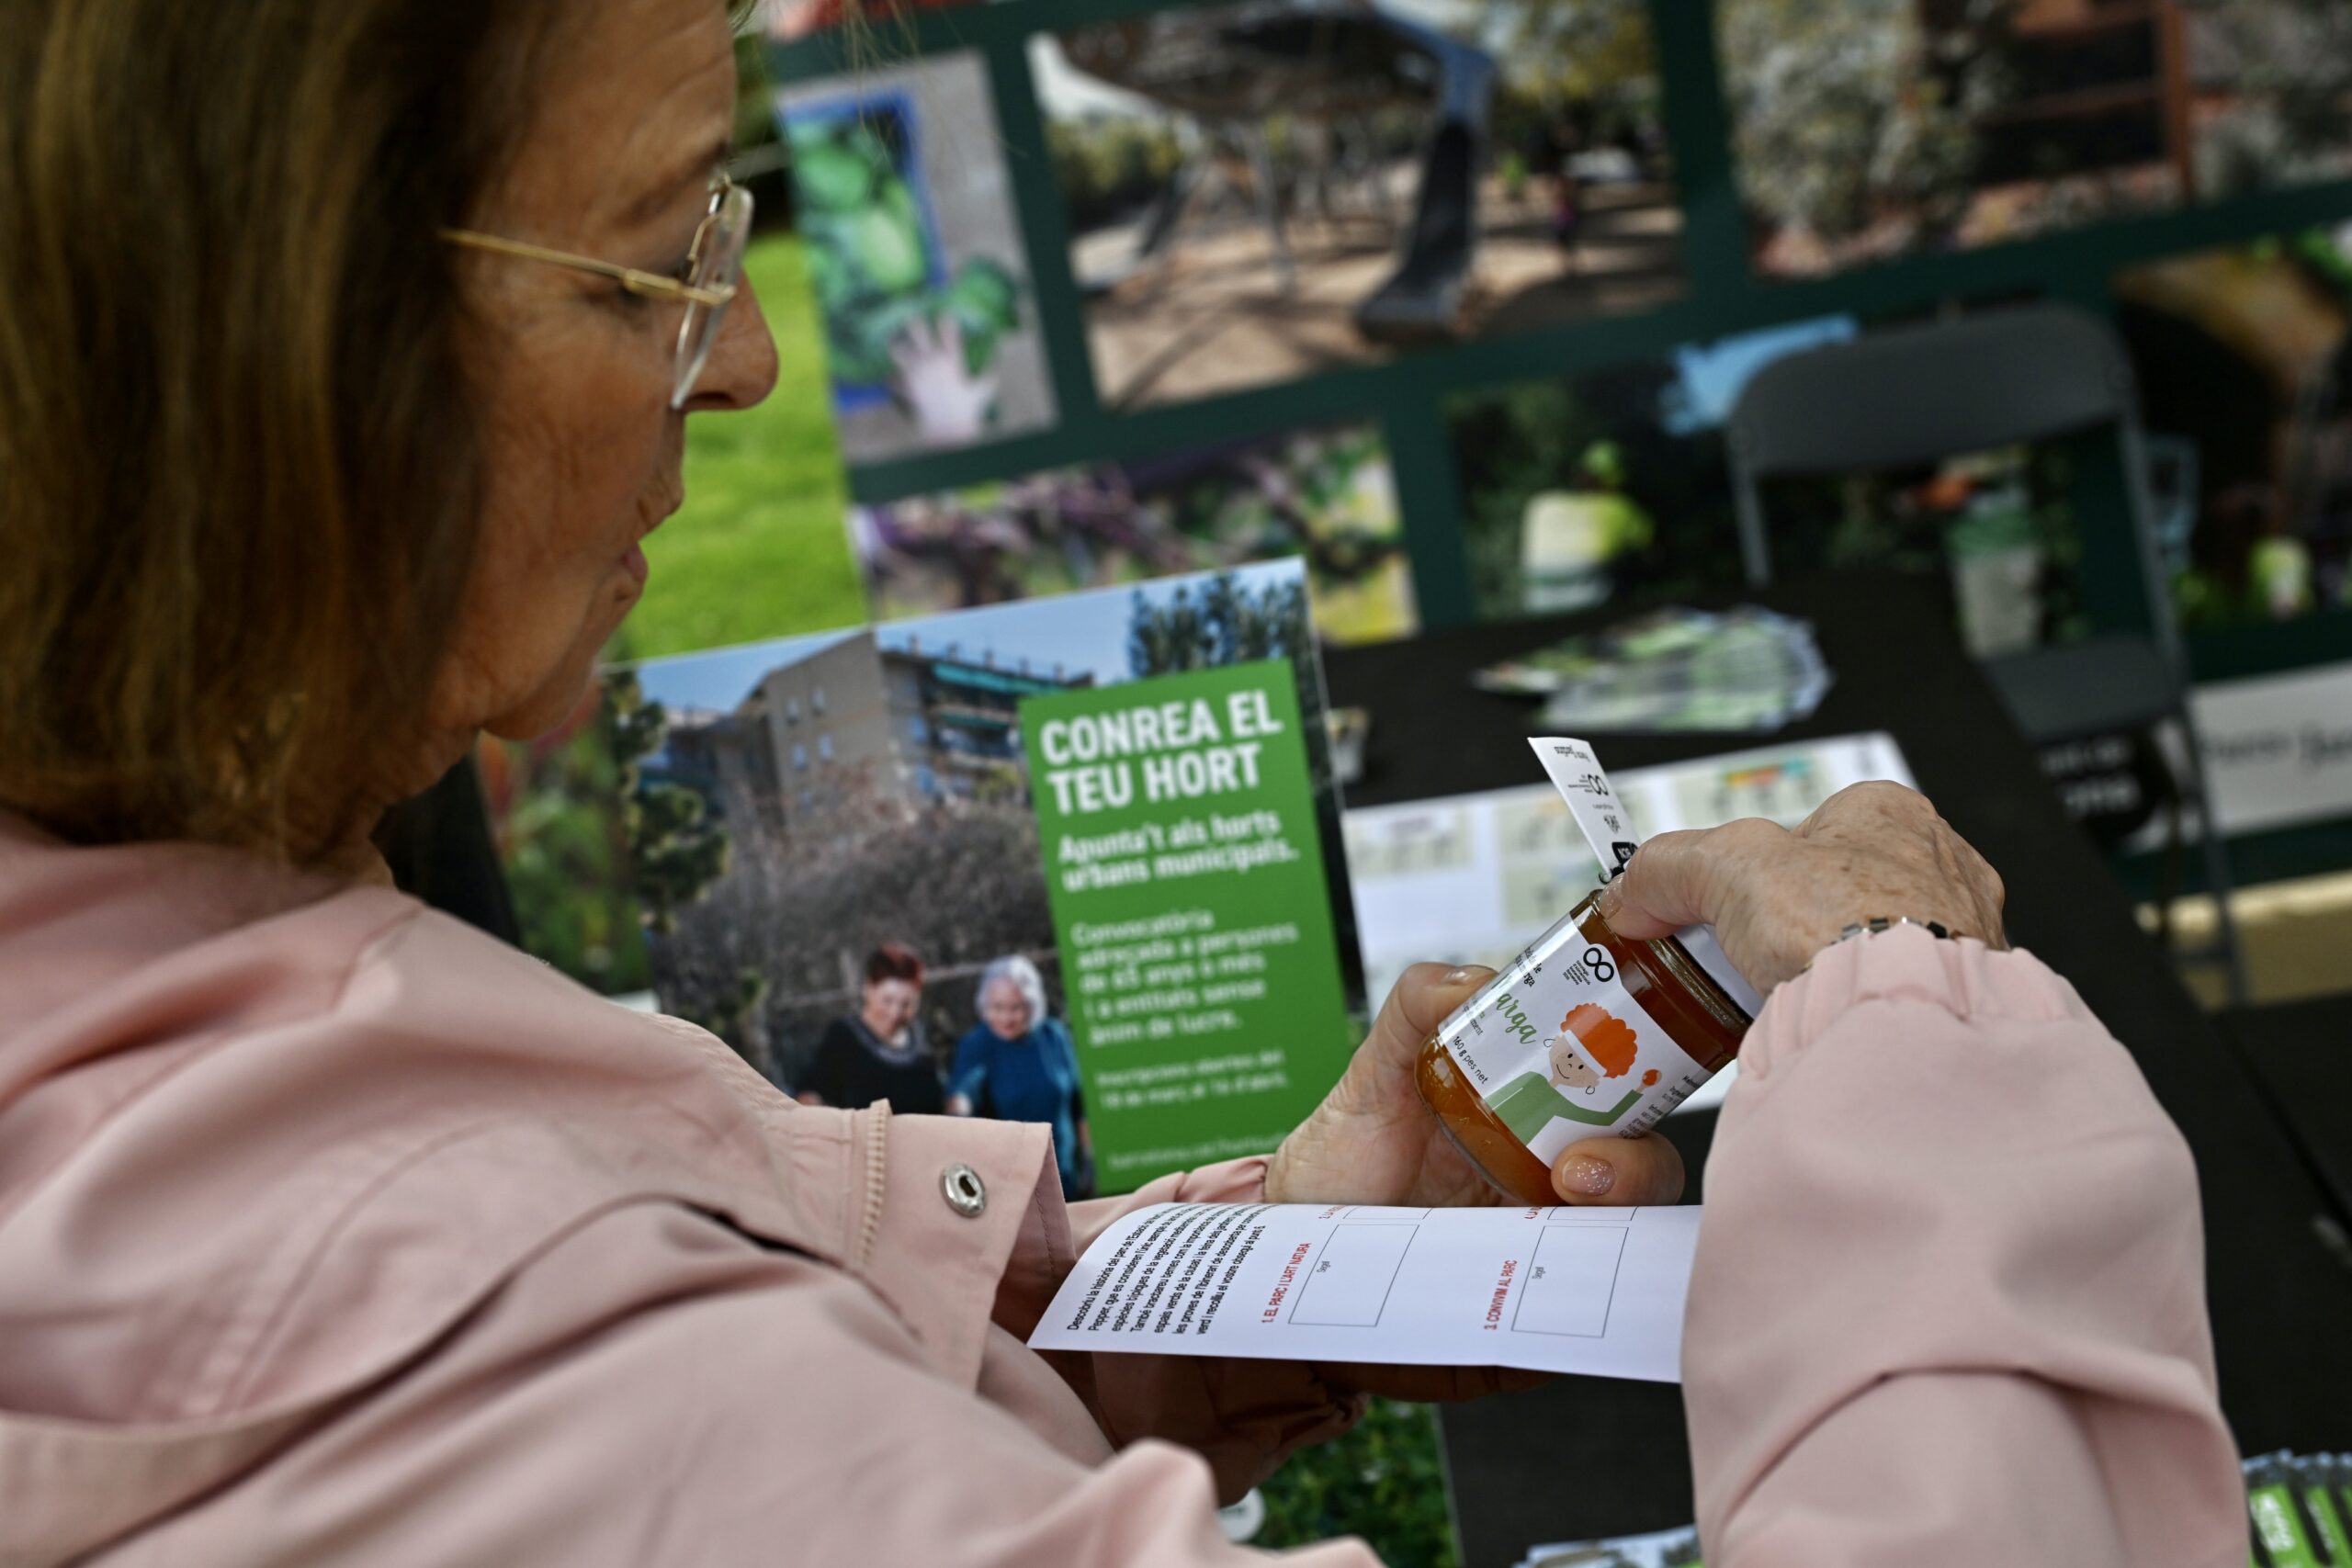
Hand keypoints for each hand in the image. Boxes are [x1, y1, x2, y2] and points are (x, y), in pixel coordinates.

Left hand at [890, 314, 997, 444]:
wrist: (949, 431)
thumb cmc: (967, 413)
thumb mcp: (984, 392)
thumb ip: (990, 375)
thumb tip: (998, 360)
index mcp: (951, 360)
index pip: (948, 332)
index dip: (945, 321)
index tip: (943, 315)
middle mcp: (932, 361)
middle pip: (917, 330)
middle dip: (913, 324)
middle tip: (911, 321)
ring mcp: (916, 373)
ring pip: (897, 349)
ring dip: (895, 346)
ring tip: (893, 344)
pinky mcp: (905, 387)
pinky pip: (891, 377)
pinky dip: (891, 378)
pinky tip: (891, 378)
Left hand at [1265, 963, 1683, 1401]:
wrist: (1293, 1254)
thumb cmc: (1340, 1162)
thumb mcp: (1369, 1077)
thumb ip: (1413, 1012)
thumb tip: (1469, 979)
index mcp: (1533, 1113)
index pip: (1623, 1091)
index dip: (1641, 1079)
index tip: (1610, 1074)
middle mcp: (1552, 1176)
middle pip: (1644, 1171)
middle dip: (1637, 1168)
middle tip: (1579, 1173)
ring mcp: (1542, 1242)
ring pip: (1624, 1241)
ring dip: (1614, 1231)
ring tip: (1560, 1212)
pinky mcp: (1525, 1307)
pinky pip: (1578, 1308)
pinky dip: (1583, 1300)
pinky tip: (1551, 1283)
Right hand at [1597, 781, 2007, 990]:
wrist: (1903, 1018)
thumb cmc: (1841, 924)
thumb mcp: (1723, 868)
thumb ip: (1668, 867)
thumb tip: (1632, 892)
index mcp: (1890, 810)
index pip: (1809, 828)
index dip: (1756, 867)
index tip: (1722, 904)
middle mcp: (1941, 861)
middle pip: (1840, 886)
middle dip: (1793, 920)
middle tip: (1747, 955)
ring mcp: (1964, 929)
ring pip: (1874, 939)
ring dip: (1830, 964)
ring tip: (1784, 994)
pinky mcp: (1971, 991)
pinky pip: (1898, 988)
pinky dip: (1862, 1002)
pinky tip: (1829, 1021)